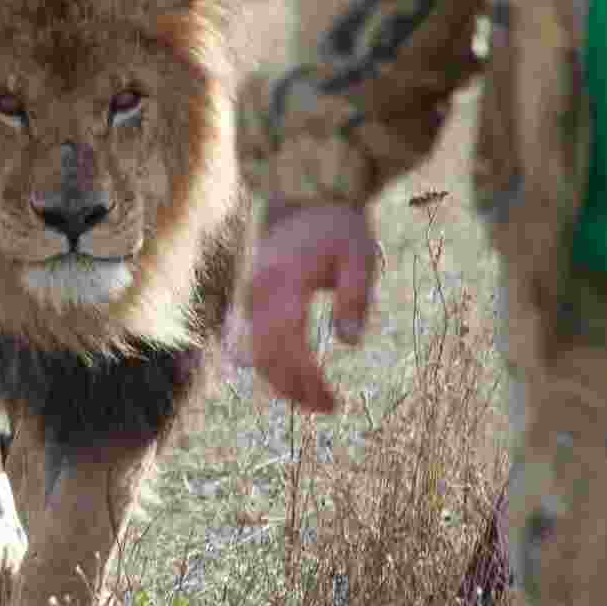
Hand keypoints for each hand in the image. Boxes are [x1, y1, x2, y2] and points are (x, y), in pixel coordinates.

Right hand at [241, 202, 377, 411]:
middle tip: (326, 408)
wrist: (305, 198)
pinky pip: (246, 342)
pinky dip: (263, 365)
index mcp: (283, 283)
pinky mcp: (249, 299)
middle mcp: (258, 294)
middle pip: (266, 358)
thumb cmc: (337, 227)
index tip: (332, 402)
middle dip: (294, 389)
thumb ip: (355, 298)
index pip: (289, 346)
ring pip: (252, 354)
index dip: (307, 380)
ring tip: (310, 400)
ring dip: (278, 382)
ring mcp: (249, 297)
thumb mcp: (360, 256)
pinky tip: (285, 379)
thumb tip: (349, 342)